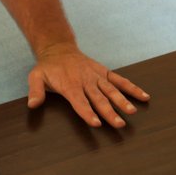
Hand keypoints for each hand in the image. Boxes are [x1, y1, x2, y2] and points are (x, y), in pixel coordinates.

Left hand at [27, 43, 149, 127]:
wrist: (59, 50)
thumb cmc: (47, 68)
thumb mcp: (35, 78)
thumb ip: (35, 91)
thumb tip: (32, 104)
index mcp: (70, 85)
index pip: (80, 102)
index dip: (88, 113)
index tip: (96, 123)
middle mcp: (86, 81)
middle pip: (99, 99)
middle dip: (109, 112)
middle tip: (118, 124)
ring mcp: (97, 77)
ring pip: (111, 91)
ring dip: (122, 101)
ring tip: (131, 112)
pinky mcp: (104, 73)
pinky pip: (120, 81)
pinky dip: (131, 88)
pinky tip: (143, 97)